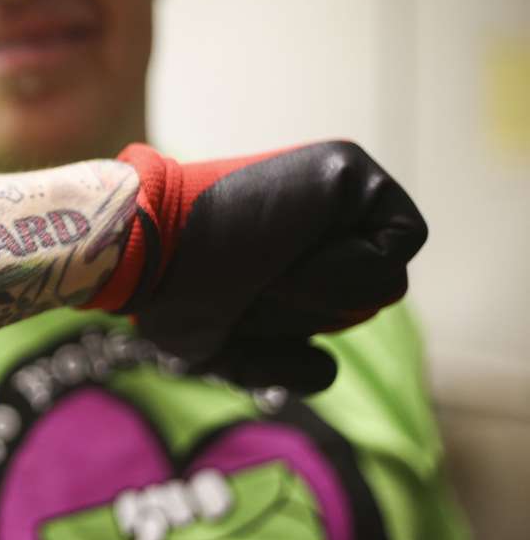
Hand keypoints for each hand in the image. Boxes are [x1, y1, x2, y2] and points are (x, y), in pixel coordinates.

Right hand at [86, 141, 427, 393]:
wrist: (147, 257)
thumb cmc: (174, 297)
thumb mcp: (227, 346)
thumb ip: (280, 364)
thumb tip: (328, 368)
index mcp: (296, 239)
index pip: (352, 303)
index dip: (310, 319)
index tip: (251, 297)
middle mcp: (323, 209)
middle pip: (372, 295)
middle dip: (317, 312)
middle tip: (252, 283)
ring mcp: (337, 185)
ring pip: (386, 280)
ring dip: (323, 296)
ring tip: (262, 267)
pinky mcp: (346, 170)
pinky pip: (392, 248)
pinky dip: (345, 274)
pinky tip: (287, 255)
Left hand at [116, 473, 270, 539]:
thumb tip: (152, 523)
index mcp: (140, 533)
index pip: (129, 502)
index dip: (130, 511)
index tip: (134, 532)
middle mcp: (164, 519)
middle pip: (155, 493)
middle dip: (160, 510)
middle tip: (173, 531)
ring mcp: (192, 515)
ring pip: (181, 486)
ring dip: (183, 501)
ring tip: (189, 524)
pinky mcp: (221, 514)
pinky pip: (212, 483)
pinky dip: (213, 492)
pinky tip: (215, 515)